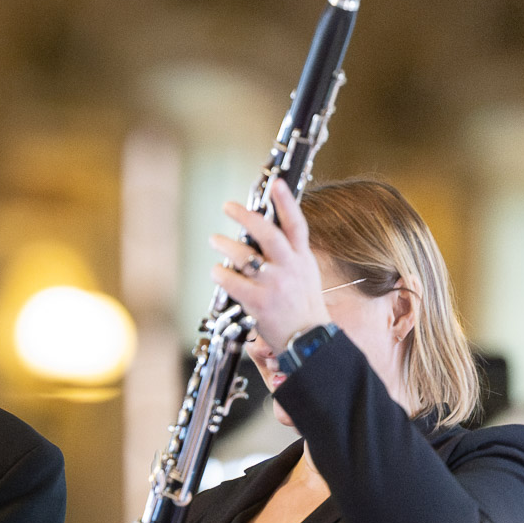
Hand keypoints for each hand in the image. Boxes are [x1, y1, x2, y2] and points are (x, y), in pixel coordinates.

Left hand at [210, 179, 330, 349]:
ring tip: (214, 239)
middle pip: (268, 234)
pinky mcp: (259, 303)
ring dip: (225, 245)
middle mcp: (290, 268)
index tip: (276, 183)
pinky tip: (217, 272)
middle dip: (246, 216)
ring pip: (245, 256)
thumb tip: (267, 230)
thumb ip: (291, 252)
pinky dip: (221, 274)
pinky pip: (233, 282)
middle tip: (228, 206)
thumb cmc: (304, 305)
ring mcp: (274, 285)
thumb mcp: (306, 272)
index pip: (297, 224)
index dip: (286, 202)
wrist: (308, 339)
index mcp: (302, 258)